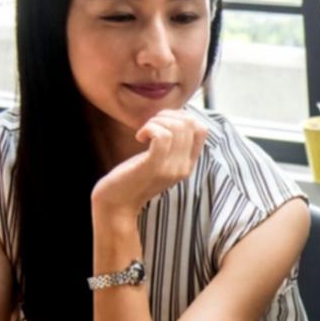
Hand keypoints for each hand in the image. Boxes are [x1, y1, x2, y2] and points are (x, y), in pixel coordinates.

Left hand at [90, 109, 206, 220]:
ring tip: (144, 133)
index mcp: (188, 164)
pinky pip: (162, 136)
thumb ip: (171, 145)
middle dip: (166, 116)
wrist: (117, 205)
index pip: (202, 129)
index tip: (163, 124)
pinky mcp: (154, 167)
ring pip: (176, 127)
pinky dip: (149, 129)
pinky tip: (140, 138)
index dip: (182, 116)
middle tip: (150, 127)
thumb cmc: (133, 177)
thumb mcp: (159, 161)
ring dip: (156, 122)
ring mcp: (171, 168)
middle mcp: (184, 167)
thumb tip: (174, 115)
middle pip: (189, 123)